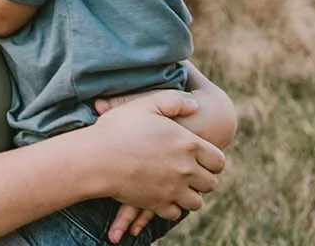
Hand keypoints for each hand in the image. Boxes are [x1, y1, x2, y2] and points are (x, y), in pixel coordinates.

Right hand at [88, 90, 223, 222]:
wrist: (96, 158)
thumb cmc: (118, 128)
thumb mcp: (145, 104)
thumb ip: (173, 100)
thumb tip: (195, 104)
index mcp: (188, 145)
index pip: (218, 161)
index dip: (212, 160)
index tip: (200, 158)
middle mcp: (186, 170)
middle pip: (210, 184)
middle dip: (202, 179)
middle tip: (187, 172)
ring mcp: (173, 190)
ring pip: (195, 202)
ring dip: (189, 195)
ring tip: (176, 185)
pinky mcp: (157, 204)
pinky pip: (175, 213)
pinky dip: (171, 207)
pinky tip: (162, 196)